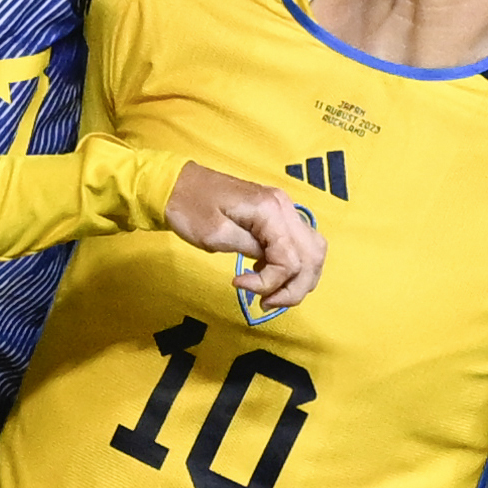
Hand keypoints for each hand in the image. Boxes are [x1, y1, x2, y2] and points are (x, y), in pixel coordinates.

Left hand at [163, 164, 324, 309]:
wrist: (176, 184)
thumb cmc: (189, 208)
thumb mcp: (215, 235)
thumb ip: (249, 250)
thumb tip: (270, 267)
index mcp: (270, 211)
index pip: (290, 259)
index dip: (270, 282)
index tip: (239, 285)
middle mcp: (284, 207)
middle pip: (311, 257)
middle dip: (293, 288)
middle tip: (265, 302)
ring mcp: (283, 208)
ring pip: (311, 251)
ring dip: (296, 279)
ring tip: (269, 293)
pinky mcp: (276, 214)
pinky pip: (297, 244)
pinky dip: (290, 265)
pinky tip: (265, 273)